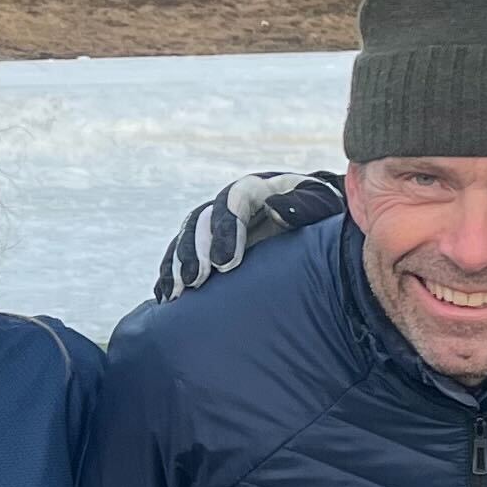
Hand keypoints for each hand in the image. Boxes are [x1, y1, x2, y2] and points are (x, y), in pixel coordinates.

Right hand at [156, 169, 344, 300]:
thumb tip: (275, 209)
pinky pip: (182, 256)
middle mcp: (230, 204)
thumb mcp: (318, 207)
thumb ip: (302, 207)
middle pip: (202, 220)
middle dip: (195, 251)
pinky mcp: (208, 246)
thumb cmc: (319, 216)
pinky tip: (166, 297)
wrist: (315, 223)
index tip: (225, 263)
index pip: (234, 200)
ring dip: (178, 265)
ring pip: (187, 238)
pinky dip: (171, 274)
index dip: (225, 229)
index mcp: (257, 190)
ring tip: (176, 293)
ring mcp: (217, 225)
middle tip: (195, 281)